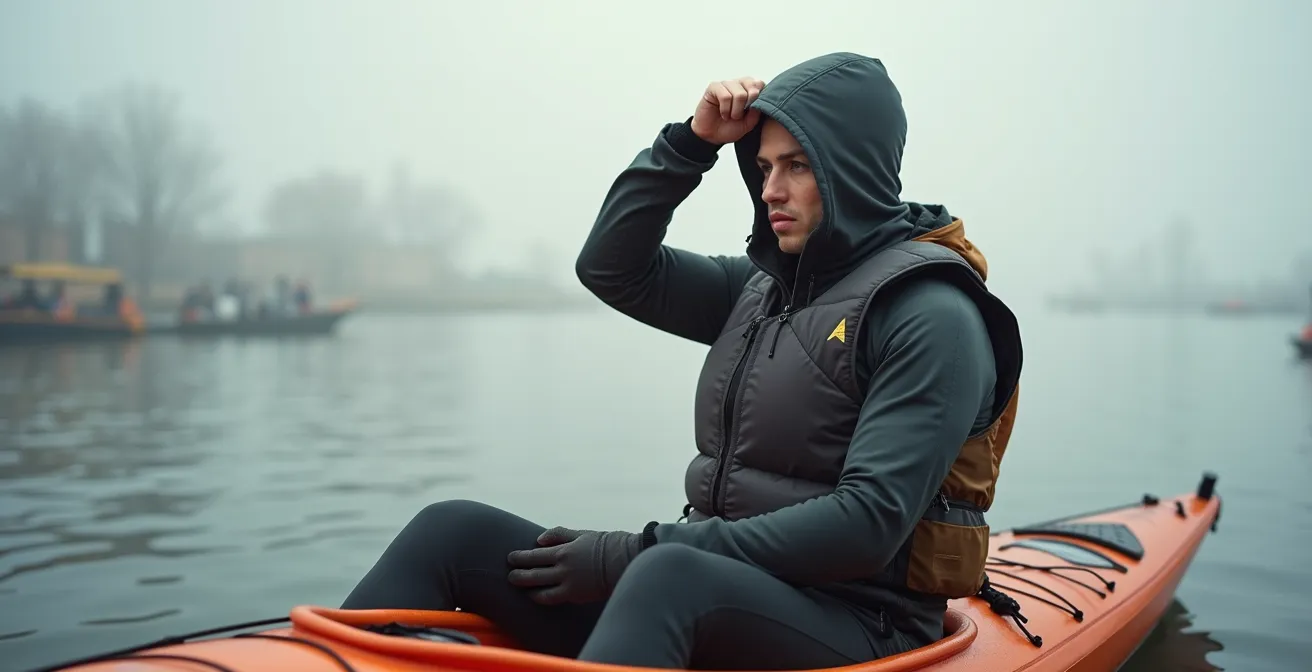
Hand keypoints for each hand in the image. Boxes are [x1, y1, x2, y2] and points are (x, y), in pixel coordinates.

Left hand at [506, 526, 642, 605]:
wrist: (625, 560)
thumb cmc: (605, 544)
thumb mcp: (581, 534)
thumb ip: (559, 534)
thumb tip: (538, 540)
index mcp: (564, 550)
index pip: (535, 555)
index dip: (520, 557)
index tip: (511, 557)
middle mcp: (563, 567)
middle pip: (533, 572)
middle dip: (518, 573)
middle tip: (509, 573)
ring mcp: (568, 583)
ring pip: (539, 587)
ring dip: (525, 586)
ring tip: (517, 585)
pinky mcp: (575, 595)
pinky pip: (552, 598)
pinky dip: (540, 597)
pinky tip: (534, 596)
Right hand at [691, 77, 766, 144]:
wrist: (712, 135)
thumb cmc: (730, 127)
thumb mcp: (748, 124)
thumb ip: (756, 112)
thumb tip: (759, 102)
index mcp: (749, 89)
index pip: (760, 84)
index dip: (759, 98)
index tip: (752, 111)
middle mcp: (739, 84)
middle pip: (752, 88)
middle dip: (747, 106)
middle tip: (740, 116)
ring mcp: (726, 84)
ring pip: (739, 94)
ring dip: (735, 111)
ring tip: (730, 116)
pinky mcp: (714, 87)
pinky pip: (725, 96)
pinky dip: (725, 109)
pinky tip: (723, 114)